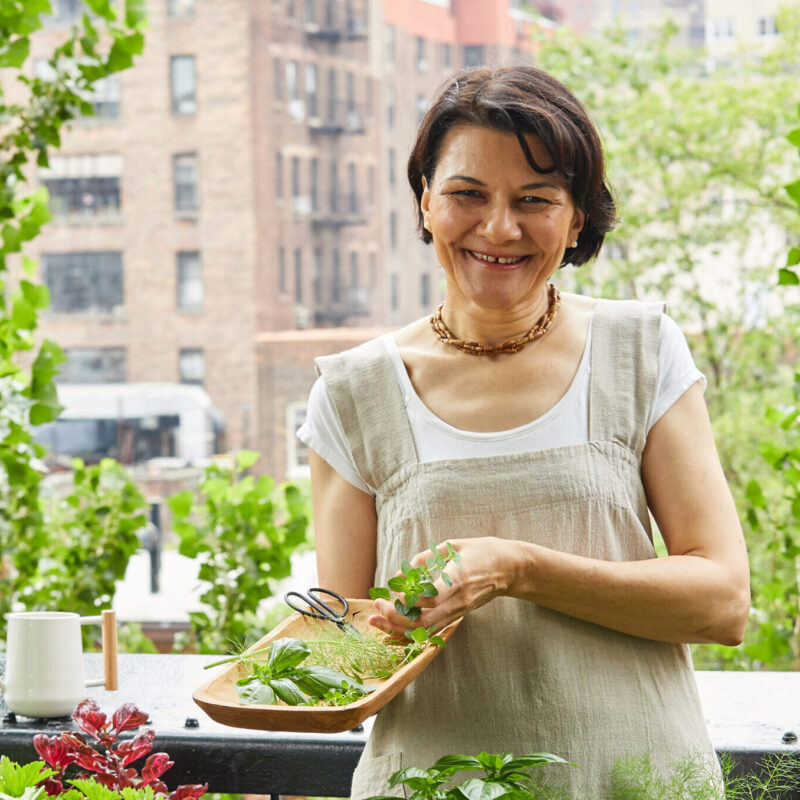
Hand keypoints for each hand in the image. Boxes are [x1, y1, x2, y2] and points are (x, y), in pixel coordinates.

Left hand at [367, 537, 518, 635]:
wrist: (509, 569)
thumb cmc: (482, 552)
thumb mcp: (454, 545)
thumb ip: (427, 557)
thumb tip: (404, 571)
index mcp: (459, 579)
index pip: (431, 597)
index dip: (408, 598)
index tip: (394, 590)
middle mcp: (459, 600)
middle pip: (424, 619)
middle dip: (396, 616)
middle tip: (378, 606)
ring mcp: (459, 610)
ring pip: (426, 629)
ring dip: (399, 627)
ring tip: (377, 621)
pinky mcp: (459, 615)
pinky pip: (433, 629)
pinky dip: (412, 631)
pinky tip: (394, 628)